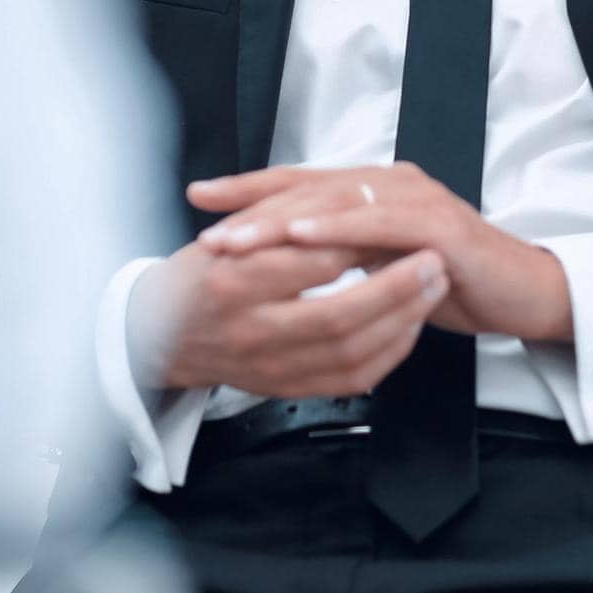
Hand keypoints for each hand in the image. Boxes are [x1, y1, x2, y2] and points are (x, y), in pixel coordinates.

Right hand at [130, 234, 449, 397]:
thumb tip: (349, 202)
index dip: (359, 241)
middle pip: (337, 316)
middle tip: (435, 259)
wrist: (157, 335)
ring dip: (402, 321)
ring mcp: (268, 367)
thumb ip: (285, 220)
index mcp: (231, 280)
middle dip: (396, 288)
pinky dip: (388, 353)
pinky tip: (410, 325)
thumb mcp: (231, 233)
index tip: (396, 221)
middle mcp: (249, 330)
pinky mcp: (285, 389)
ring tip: (433, 287)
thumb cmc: (198, 274)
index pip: (308, 261)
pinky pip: (349, 379)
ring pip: (351, 353)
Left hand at [188, 162, 571, 343]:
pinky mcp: (436, 222)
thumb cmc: (453, 282)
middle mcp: (390, 182)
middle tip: (206, 223)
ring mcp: (414, 197)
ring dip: (280, 218)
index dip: (249, 188)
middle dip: (251, 205)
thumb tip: (290, 262)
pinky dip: (335, 226)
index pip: (301, 182)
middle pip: (308, 185)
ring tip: (237, 236)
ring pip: (334, 200)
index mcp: (373, 191)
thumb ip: (345, 255)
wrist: (520, 293)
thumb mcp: (383, 267)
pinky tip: (301, 235)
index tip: (199, 197)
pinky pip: (377, 222)